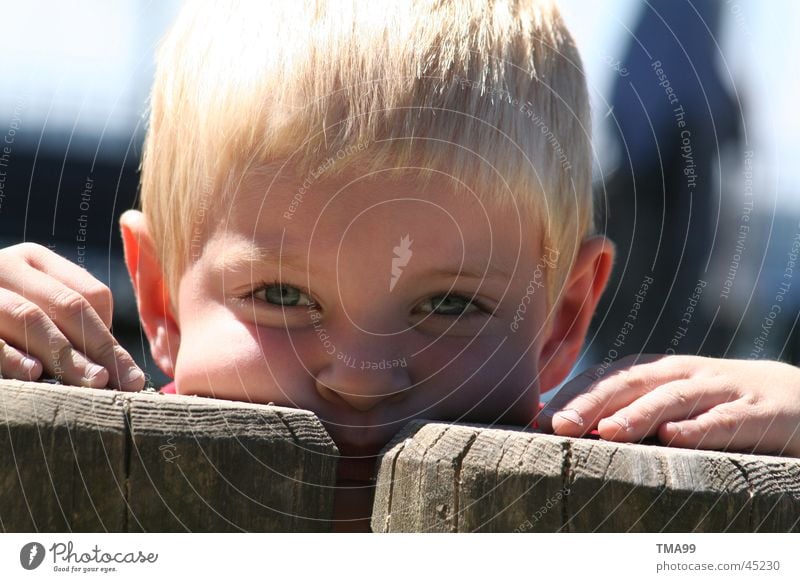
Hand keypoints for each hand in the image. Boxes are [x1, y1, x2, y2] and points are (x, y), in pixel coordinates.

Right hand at [0, 242, 144, 389]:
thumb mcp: (30, 303)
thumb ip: (67, 323)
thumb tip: (120, 369)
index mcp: (34, 261)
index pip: (89, 294)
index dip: (110, 335)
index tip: (128, 374)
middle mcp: (5, 266)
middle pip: (66, 305)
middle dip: (99, 347)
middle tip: (124, 383)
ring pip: (28, 317)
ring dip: (64, 354)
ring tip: (93, 382)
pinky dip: (9, 356)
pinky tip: (33, 375)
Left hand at [537, 354, 799, 456]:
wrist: (799, 398)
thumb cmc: (718, 406)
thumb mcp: (672, 402)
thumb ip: (628, 411)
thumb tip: (570, 430)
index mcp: (658, 372)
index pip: (606, 378)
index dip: (571, 396)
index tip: (535, 421)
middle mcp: (683, 374)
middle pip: (631, 382)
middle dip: (591, 402)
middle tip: (558, 425)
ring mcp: (721, 389)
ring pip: (673, 397)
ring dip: (638, 413)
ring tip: (607, 432)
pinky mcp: (757, 411)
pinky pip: (726, 419)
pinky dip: (699, 428)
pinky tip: (674, 439)